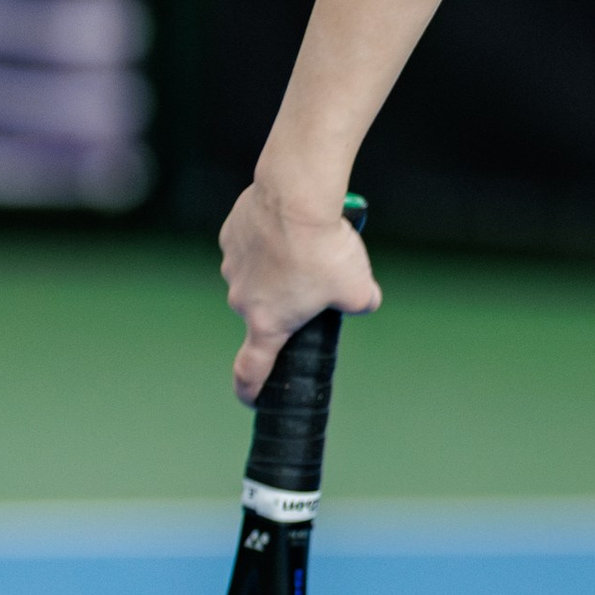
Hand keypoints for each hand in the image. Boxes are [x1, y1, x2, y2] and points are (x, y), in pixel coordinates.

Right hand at [220, 182, 380, 402]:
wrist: (296, 196)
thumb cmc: (324, 248)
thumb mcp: (358, 288)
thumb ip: (360, 304)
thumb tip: (363, 302)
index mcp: (269, 323)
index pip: (251, 369)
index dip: (250, 388)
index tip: (251, 397)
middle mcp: (242, 299)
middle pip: (265, 310)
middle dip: (290, 300)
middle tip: (319, 278)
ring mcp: (232, 266)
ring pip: (258, 274)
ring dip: (279, 266)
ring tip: (308, 245)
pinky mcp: (231, 235)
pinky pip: (252, 244)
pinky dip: (269, 239)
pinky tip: (290, 225)